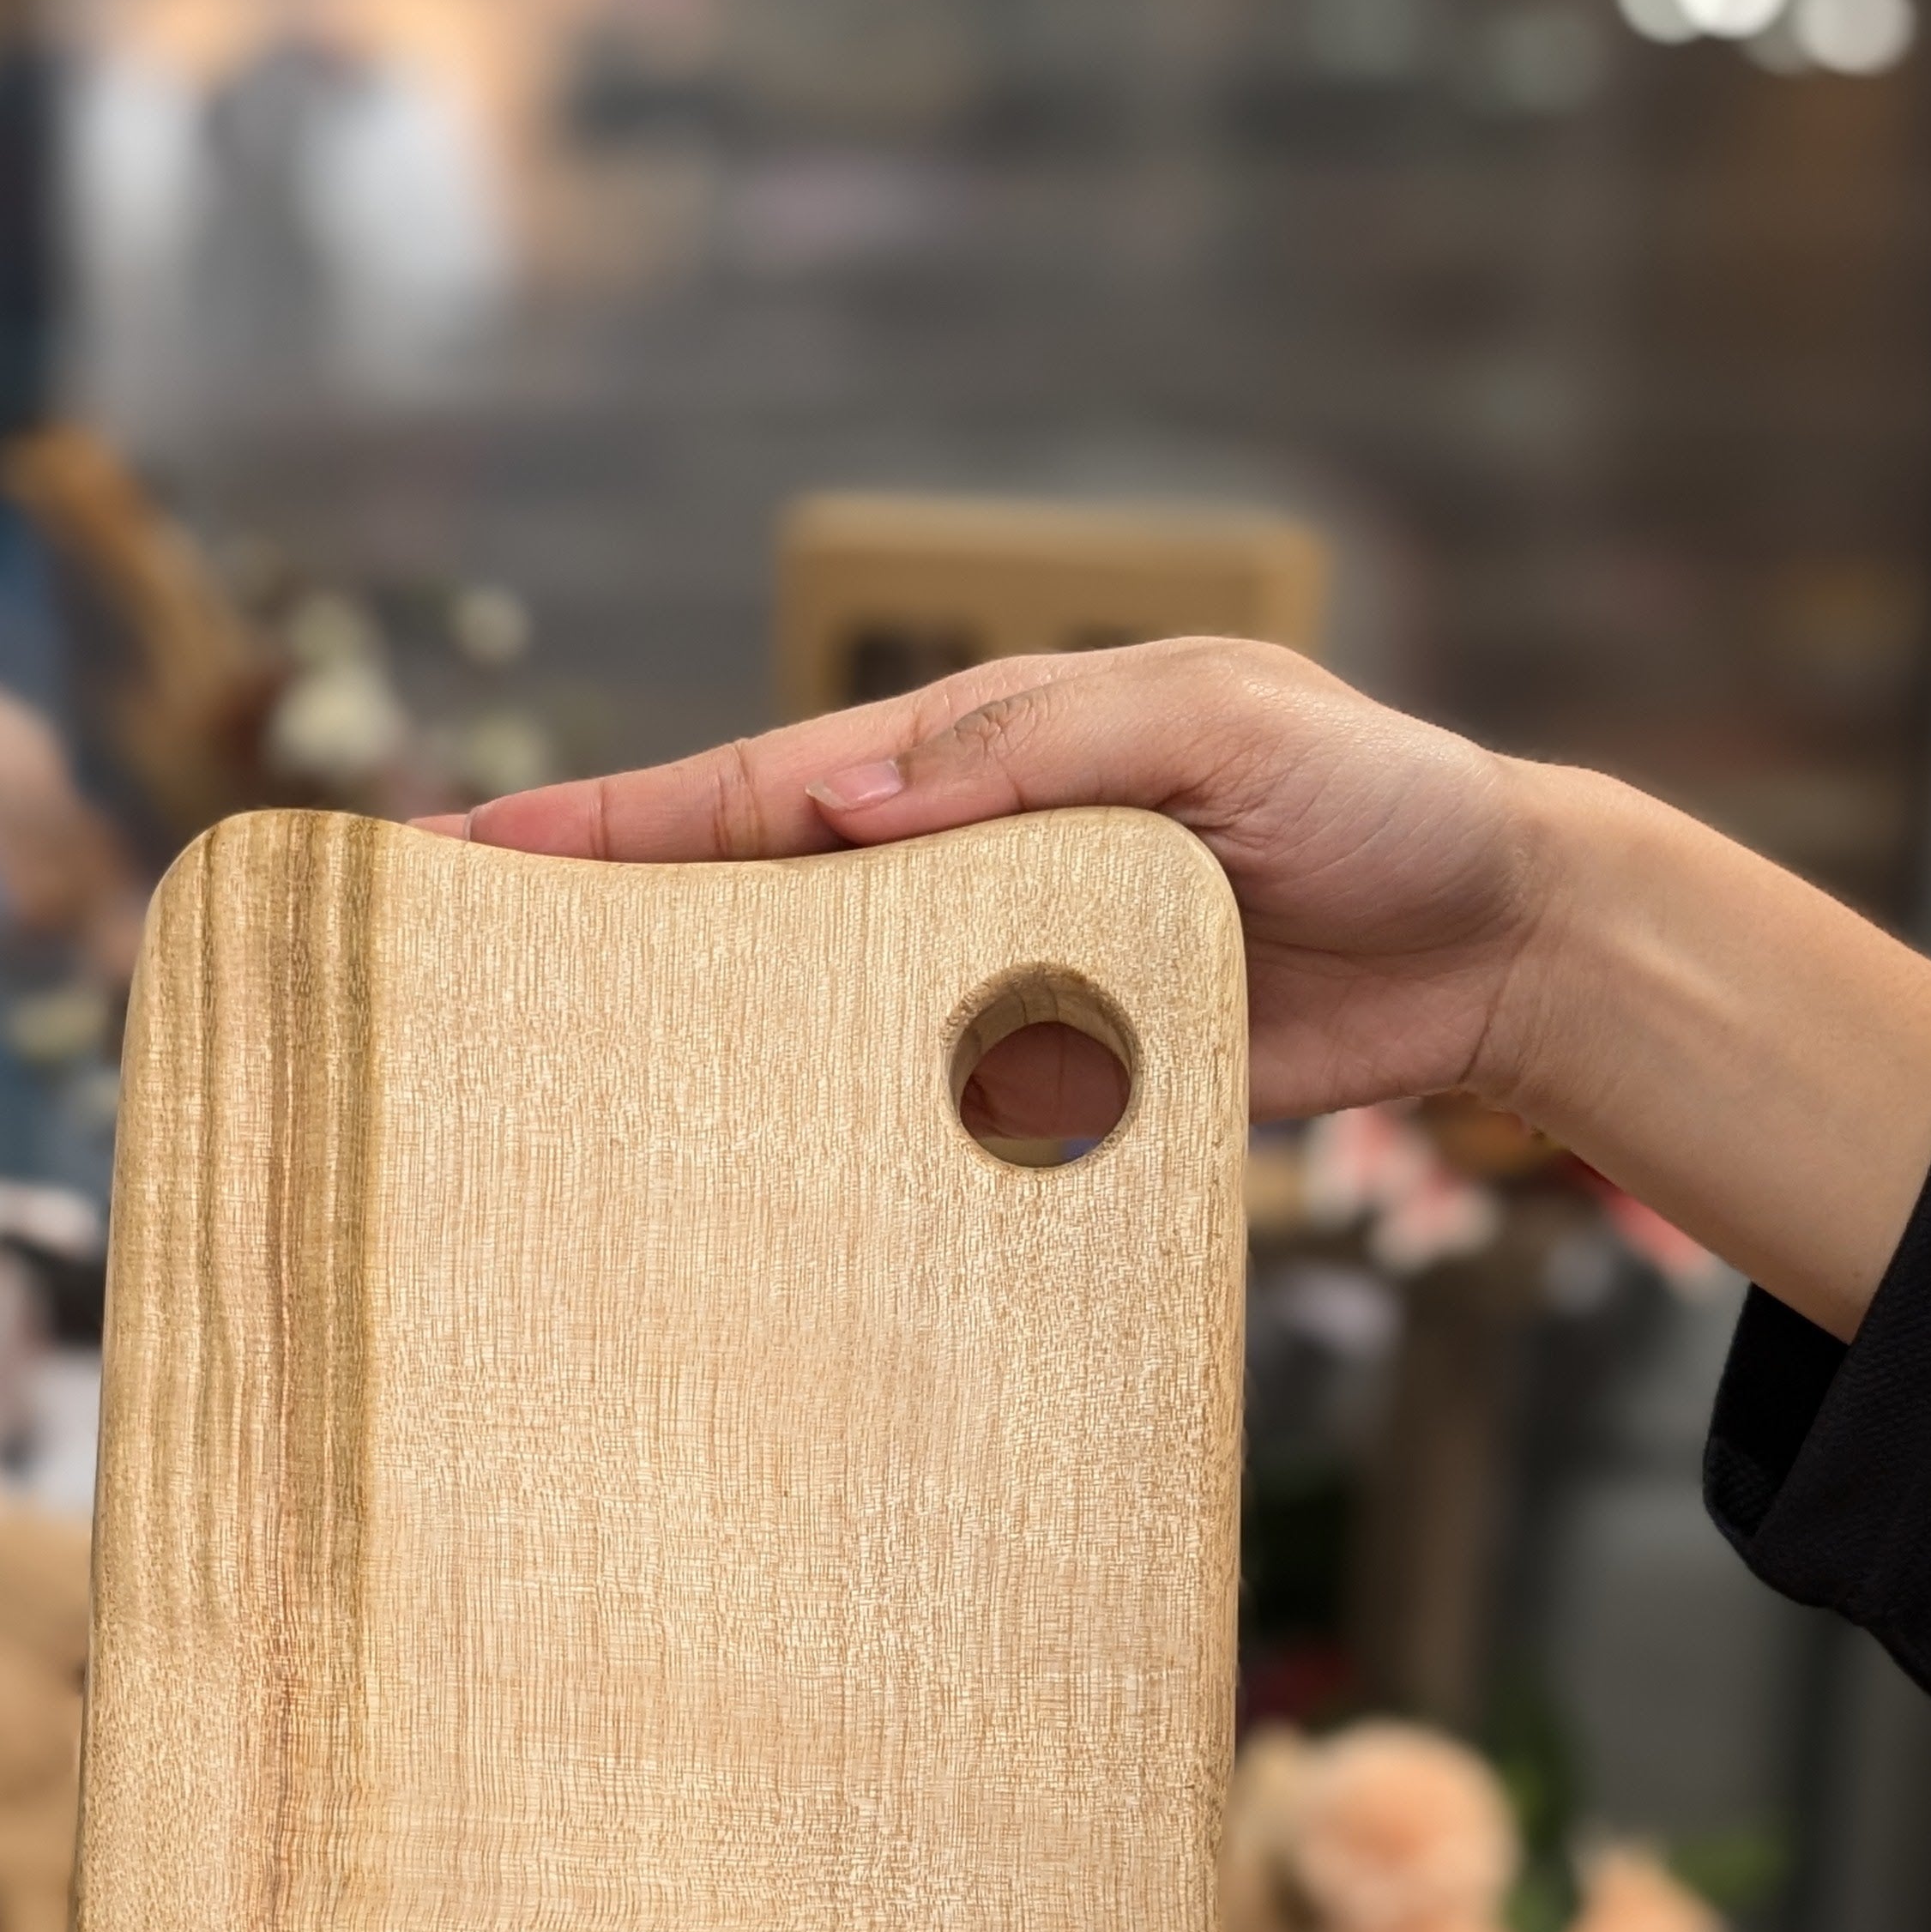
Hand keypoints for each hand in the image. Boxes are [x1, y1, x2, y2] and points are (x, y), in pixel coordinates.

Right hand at [425, 640, 1546, 1130]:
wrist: (1491, 939)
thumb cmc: (1371, 796)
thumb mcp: (1221, 725)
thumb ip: (1043, 750)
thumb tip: (844, 803)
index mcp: (971, 764)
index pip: (752, 790)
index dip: (601, 824)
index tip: (457, 847)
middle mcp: (953, 875)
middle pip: (739, 909)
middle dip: (591, 938)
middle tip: (438, 981)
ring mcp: (990, 990)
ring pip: (807, 1028)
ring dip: (685, 1061)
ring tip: (537, 1106)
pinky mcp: (1051, 1094)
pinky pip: (913, 1130)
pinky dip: (825, 1160)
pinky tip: (739, 1206)